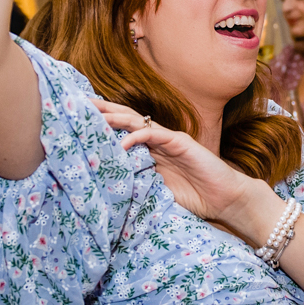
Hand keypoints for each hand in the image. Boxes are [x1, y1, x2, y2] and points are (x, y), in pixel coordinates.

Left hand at [95, 99, 273, 233]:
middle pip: (125, 120)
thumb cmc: (195, 198)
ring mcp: (169, 139)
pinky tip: (121, 142)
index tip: (79, 121)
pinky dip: (136, 137)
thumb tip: (109, 188)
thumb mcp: (158, 192)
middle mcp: (157, 141)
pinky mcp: (181, 142)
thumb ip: (138, 184)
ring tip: (93, 115)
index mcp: (151, 152)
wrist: (226, 200)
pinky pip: (154, 135)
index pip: (122, 133)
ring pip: (136, 122)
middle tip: (77, 104)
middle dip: (102, 112)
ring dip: (114, 118)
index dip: (102, 125)